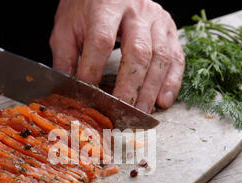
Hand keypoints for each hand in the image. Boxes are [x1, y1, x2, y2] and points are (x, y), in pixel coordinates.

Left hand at [50, 0, 184, 112]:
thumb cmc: (87, 7)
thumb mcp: (67, 26)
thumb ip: (65, 56)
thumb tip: (66, 90)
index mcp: (106, 6)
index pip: (102, 41)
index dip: (94, 69)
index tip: (87, 94)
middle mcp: (136, 10)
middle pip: (137, 51)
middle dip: (130, 86)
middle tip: (122, 111)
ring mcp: (157, 20)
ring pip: (160, 57)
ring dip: (151, 89)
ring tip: (142, 112)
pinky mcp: (170, 29)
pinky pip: (176, 58)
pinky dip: (172, 82)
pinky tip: (163, 101)